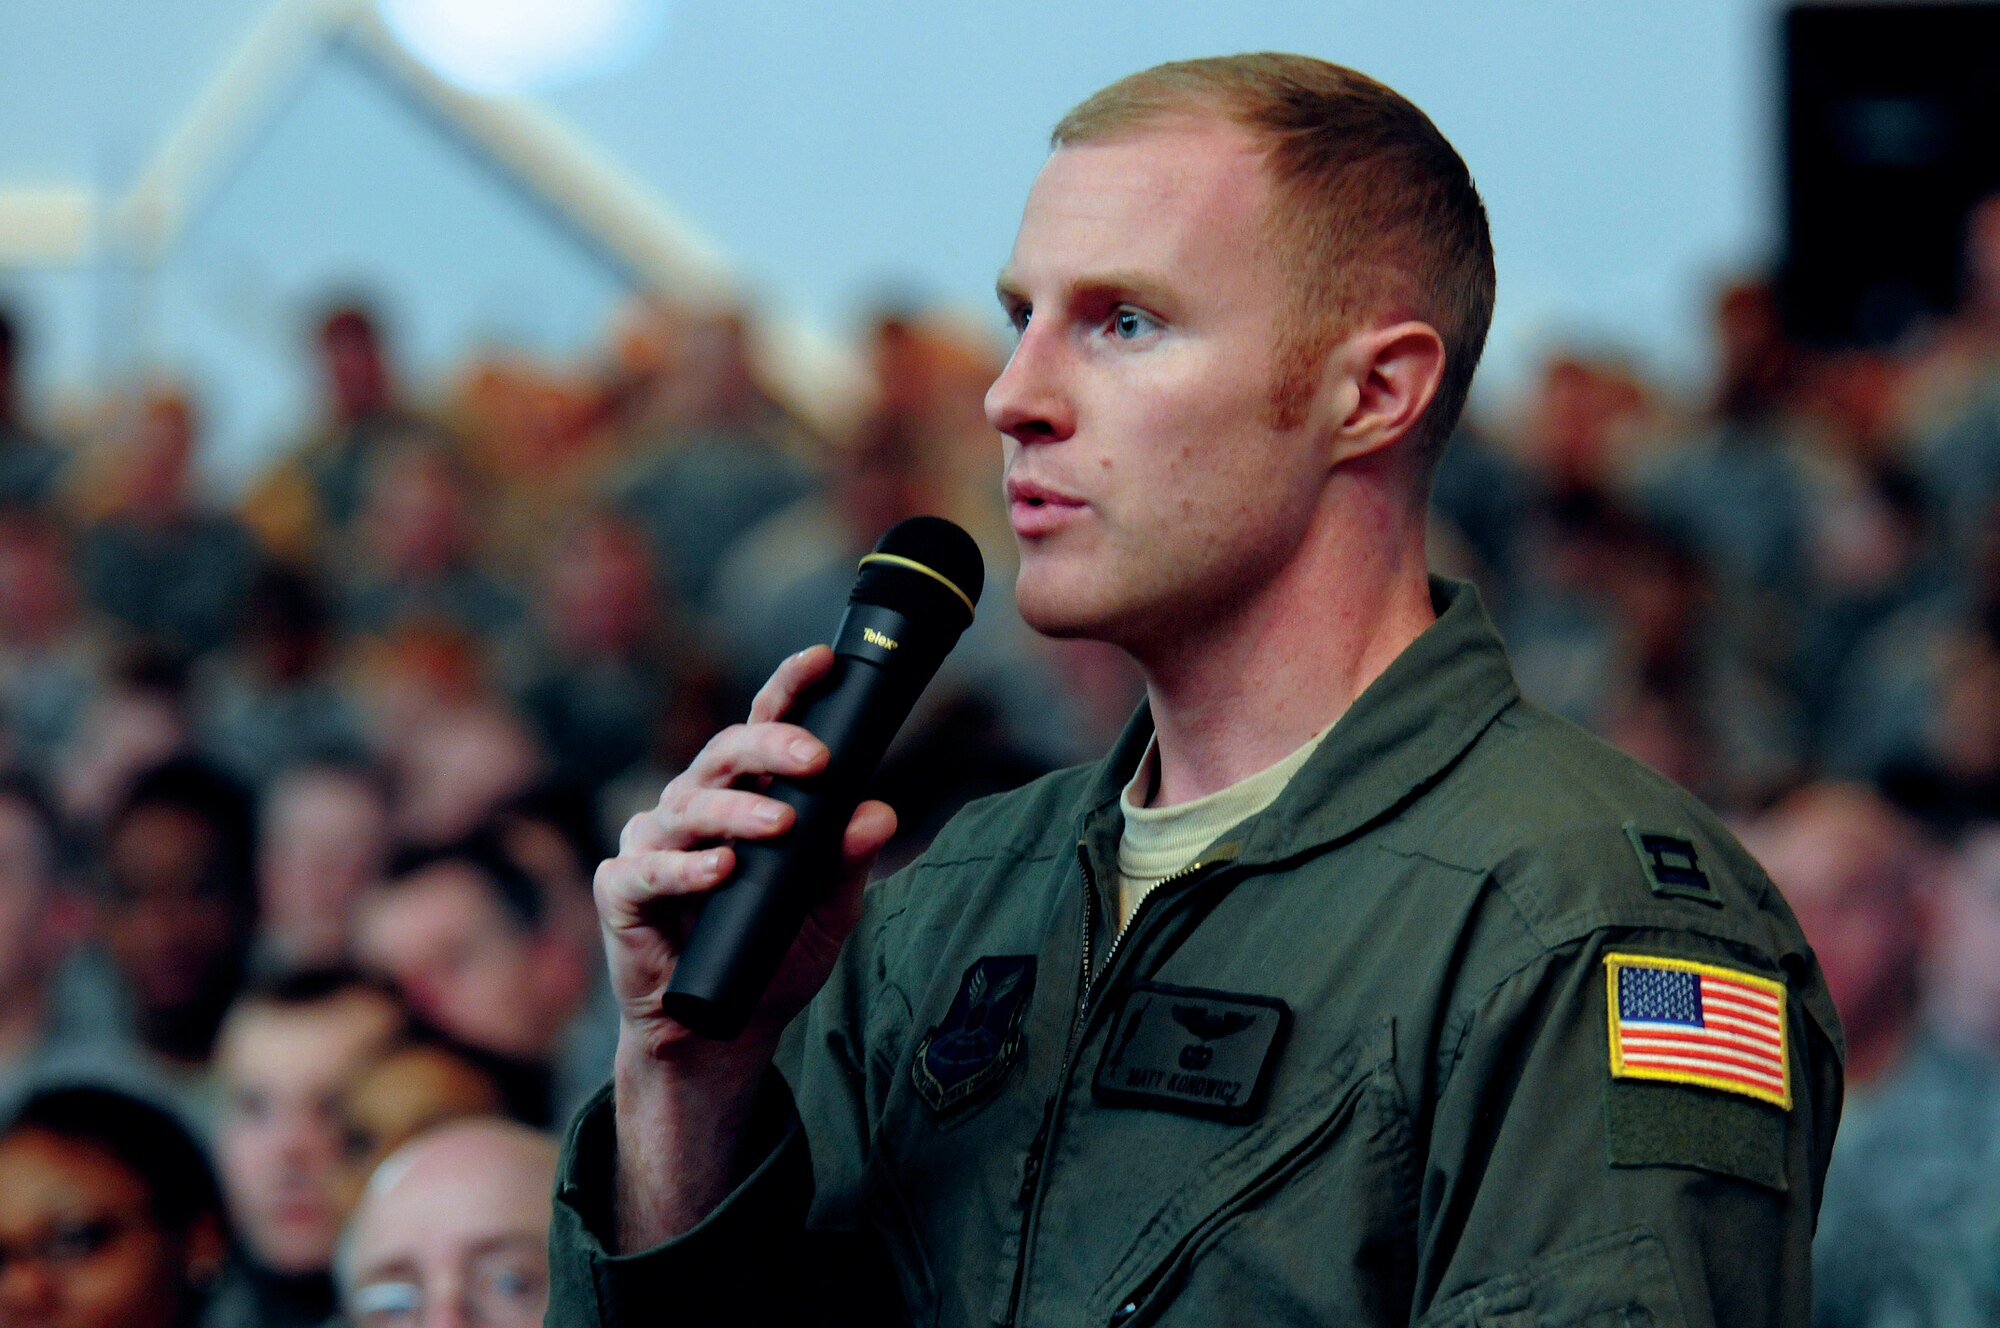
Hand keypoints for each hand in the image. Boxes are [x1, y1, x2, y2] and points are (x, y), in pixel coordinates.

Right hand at [595, 646, 897, 1064]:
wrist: (718, 1032)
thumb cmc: (771, 956)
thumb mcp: (825, 912)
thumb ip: (848, 863)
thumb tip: (880, 814)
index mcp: (742, 796)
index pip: (762, 728)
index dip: (787, 688)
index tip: (822, 661)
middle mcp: (694, 807)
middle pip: (725, 753)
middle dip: (772, 745)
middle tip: (816, 759)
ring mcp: (653, 844)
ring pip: (690, 806)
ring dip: (738, 812)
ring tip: (780, 825)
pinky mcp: (622, 892)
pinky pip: (647, 871)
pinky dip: (684, 869)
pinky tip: (720, 870)